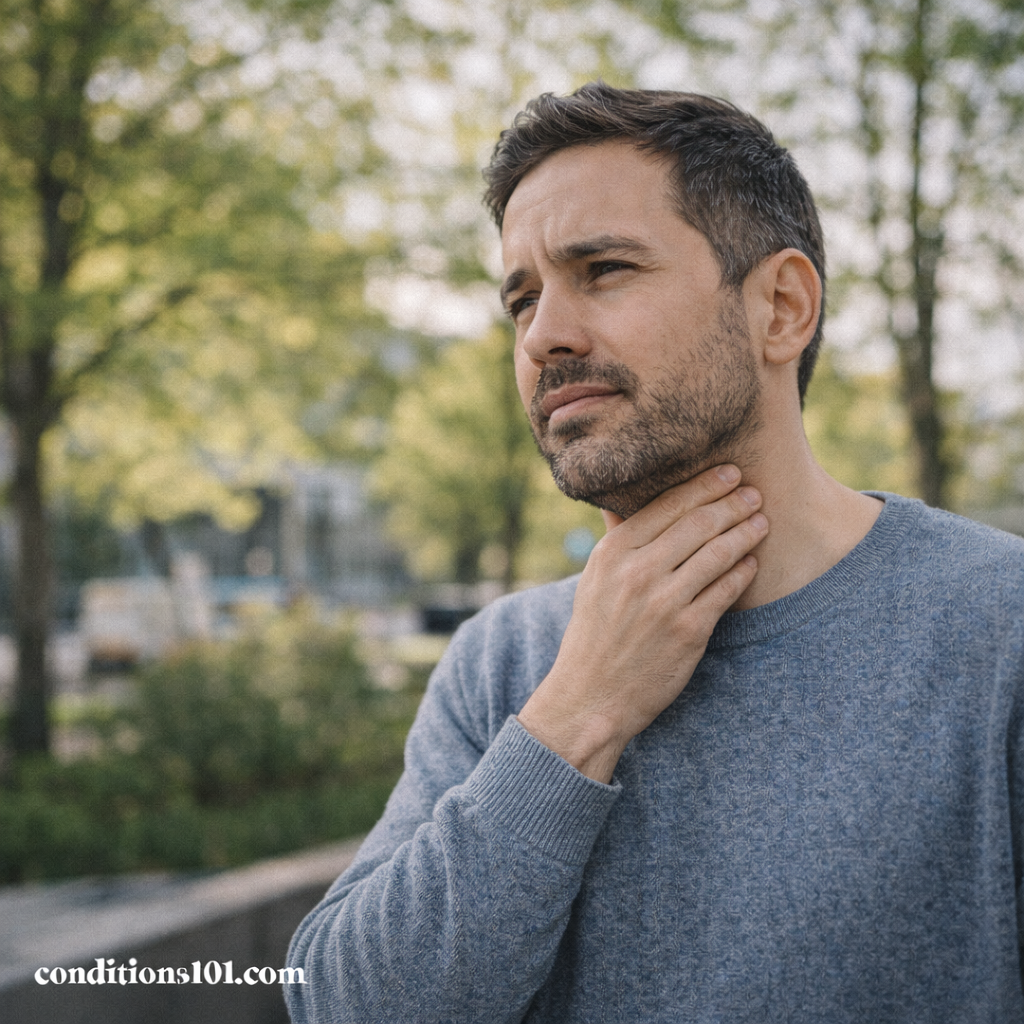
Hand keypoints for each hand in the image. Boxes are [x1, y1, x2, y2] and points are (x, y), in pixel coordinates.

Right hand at [517, 464, 766, 782]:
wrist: (591, 697)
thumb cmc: (594, 635)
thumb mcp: (594, 580)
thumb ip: (616, 539)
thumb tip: (625, 499)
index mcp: (613, 554)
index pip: (667, 505)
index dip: (704, 486)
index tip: (729, 473)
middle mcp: (637, 573)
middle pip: (698, 523)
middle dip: (732, 503)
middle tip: (754, 493)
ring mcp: (664, 602)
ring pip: (718, 553)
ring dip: (746, 533)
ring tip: (761, 522)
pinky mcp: (689, 631)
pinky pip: (726, 590)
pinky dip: (743, 571)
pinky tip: (752, 561)